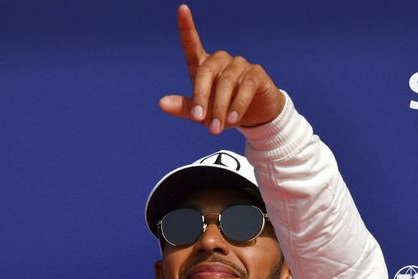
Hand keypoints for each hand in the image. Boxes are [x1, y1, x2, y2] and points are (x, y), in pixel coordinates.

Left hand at [158, 4, 284, 134]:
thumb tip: (162, 103)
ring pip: (225, 83)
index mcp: (204, 66)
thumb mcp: (203, 114)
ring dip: (220, 107)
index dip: (187, 27)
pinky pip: (244, 88)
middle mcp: (221, 61)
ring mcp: (239, 65)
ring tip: (216, 128)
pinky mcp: (256, 74)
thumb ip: (184, 108)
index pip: (192, 44)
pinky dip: (237, 105)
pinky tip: (233, 119)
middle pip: (206, 71)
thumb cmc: (223, 111)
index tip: (182, 9)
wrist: (255, 118)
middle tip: (199, 120)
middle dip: (201, 97)